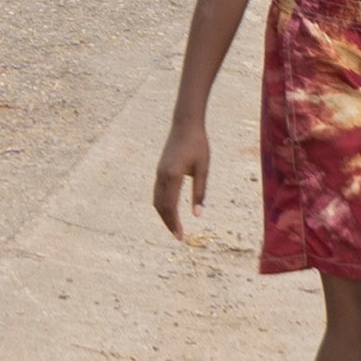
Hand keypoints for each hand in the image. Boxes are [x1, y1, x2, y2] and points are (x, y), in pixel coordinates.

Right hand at [150, 115, 212, 239]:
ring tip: (174, 226)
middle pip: (160, 207)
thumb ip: (200, 192)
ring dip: (164, 215)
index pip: (170, 207)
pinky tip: (170, 210)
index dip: (174, 224)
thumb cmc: (198, 144)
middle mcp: (161, 176)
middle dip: (168, 223)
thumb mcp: (203, 169)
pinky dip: (162, 205)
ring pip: (156, 200)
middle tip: (179, 237)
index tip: (180, 237)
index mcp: (172, 176)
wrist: (185, 124)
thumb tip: (197, 215)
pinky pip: (157, 192)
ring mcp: (159, 173)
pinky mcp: (160, 169)